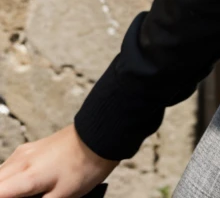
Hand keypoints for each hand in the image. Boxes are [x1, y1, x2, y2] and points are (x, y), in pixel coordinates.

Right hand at [0, 124, 117, 197]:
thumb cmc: (85, 166)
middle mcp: (19, 162)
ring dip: (5, 186)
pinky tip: (24, 186)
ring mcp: (25, 152)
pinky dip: (9, 179)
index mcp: (24, 177)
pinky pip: (10, 166)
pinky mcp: (32, 147)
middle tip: (23, 197)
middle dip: (3, 193)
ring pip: (1, 174)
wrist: (102, 134)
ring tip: (24, 194)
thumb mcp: (61, 197)